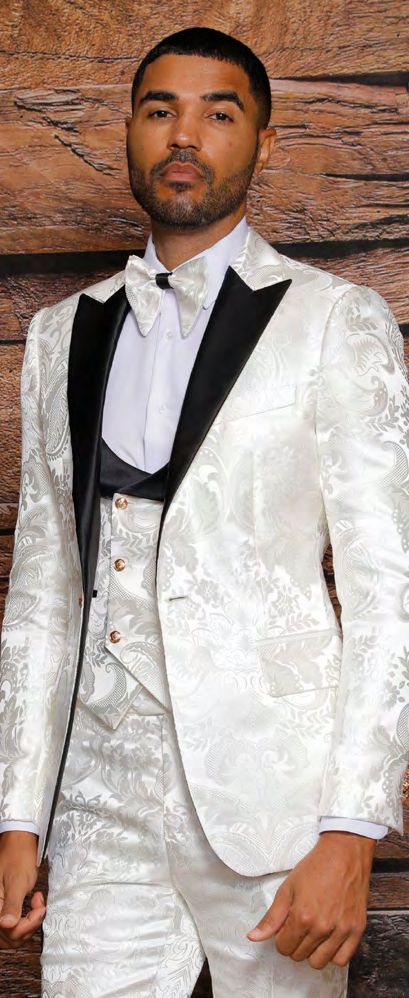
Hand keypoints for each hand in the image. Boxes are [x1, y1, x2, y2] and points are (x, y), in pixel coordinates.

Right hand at [0, 831, 45, 948]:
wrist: (19, 842)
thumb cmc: (18, 856)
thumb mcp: (18, 880)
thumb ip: (12, 904)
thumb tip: (7, 924)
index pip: (7, 931)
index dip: (26, 925)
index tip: (39, 909)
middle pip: (9, 937)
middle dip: (28, 926)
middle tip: (39, 906)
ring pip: (13, 934)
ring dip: (28, 924)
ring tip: (37, 904)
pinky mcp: (4, 909)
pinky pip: (14, 926)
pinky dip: (27, 920)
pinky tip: (34, 906)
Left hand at [247, 831, 375, 967]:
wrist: (344, 853)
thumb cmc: (316, 867)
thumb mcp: (287, 888)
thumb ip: (271, 917)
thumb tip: (253, 937)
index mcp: (302, 917)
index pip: (284, 947)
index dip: (281, 938)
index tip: (286, 926)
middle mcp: (323, 927)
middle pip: (300, 955)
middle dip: (295, 943)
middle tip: (299, 925)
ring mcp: (342, 930)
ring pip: (319, 962)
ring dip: (312, 951)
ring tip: (313, 933)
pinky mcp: (357, 930)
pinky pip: (342, 960)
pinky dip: (333, 955)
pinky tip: (329, 941)